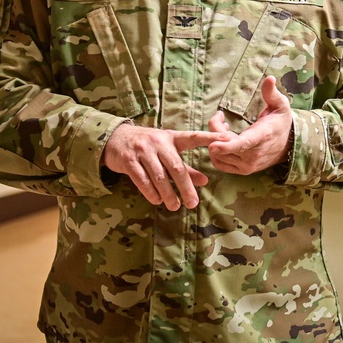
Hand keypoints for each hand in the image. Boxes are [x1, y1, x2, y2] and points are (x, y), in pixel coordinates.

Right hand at [102, 123, 228, 209]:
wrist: (115, 138)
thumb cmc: (148, 146)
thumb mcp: (167, 150)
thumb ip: (186, 166)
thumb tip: (205, 181)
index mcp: (172, 137)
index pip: (193, 137)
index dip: (210, 138)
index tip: (226, 139)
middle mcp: (158, 142)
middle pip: (176, 167)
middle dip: (185, 187)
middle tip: (193, 203)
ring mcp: (142, 151)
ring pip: (159, 176)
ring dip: (168, 194)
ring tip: (174, 206)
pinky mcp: (128, 160)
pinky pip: (142, 180)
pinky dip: (151, 193)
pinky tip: (157, 200)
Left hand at [208, 76, 293, 175]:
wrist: (288, 146)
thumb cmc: (280, 122)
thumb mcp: (280, 105)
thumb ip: (271, 93)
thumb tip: (269, 78)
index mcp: (262, 137)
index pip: (243, 144)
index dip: (226, 145)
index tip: (213, 145)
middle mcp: (253, 155)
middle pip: (223, 145)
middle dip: (216, 129)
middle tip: (220, 116)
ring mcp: (247, 165)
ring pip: (218, 155)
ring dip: (215, 140)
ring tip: (224, 127)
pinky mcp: (242, 171)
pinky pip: (220, 163)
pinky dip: (216, 151)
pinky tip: (224, 139)